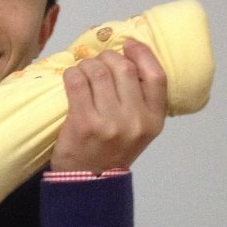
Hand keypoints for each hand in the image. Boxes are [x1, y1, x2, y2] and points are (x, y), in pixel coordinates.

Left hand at [51, 39, 166, 172]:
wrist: (88, 183)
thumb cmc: (111, 152)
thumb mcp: (138, 131)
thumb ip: (139, 102)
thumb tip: (126, 59)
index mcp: (154, 120)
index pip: (156, 76)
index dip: (142, 53)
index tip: (128, 44)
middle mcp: (135, 120)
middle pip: (124, 68)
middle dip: (107, 57)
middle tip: (97, 61)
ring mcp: (110, 122)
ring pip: (99, 72)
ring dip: (87, 64)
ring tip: (82, 70)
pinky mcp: (84, 123)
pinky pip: (77, 83)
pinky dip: (72, 74)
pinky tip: (70, 77)